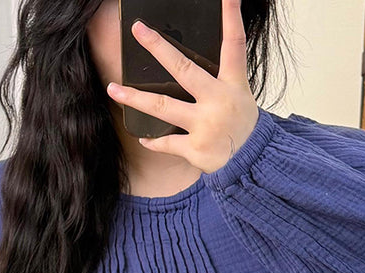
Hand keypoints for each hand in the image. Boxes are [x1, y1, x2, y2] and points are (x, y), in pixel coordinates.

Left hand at [106, 0, 258, 174]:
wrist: (252, 161)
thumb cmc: (239, 124)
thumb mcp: (239, 94)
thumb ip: (217, 77)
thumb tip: (183, 63)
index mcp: (232, 84)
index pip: (233, 44)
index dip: (231, 17)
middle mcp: (218, 101)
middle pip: (184, 69)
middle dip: (159, 48)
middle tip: (138, 31)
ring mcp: (206, 125)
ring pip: (163, 107)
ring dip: (134, 98)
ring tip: (113, 88)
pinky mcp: (197, 148)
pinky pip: (167, 142)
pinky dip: (153, 141)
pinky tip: (142, 137)